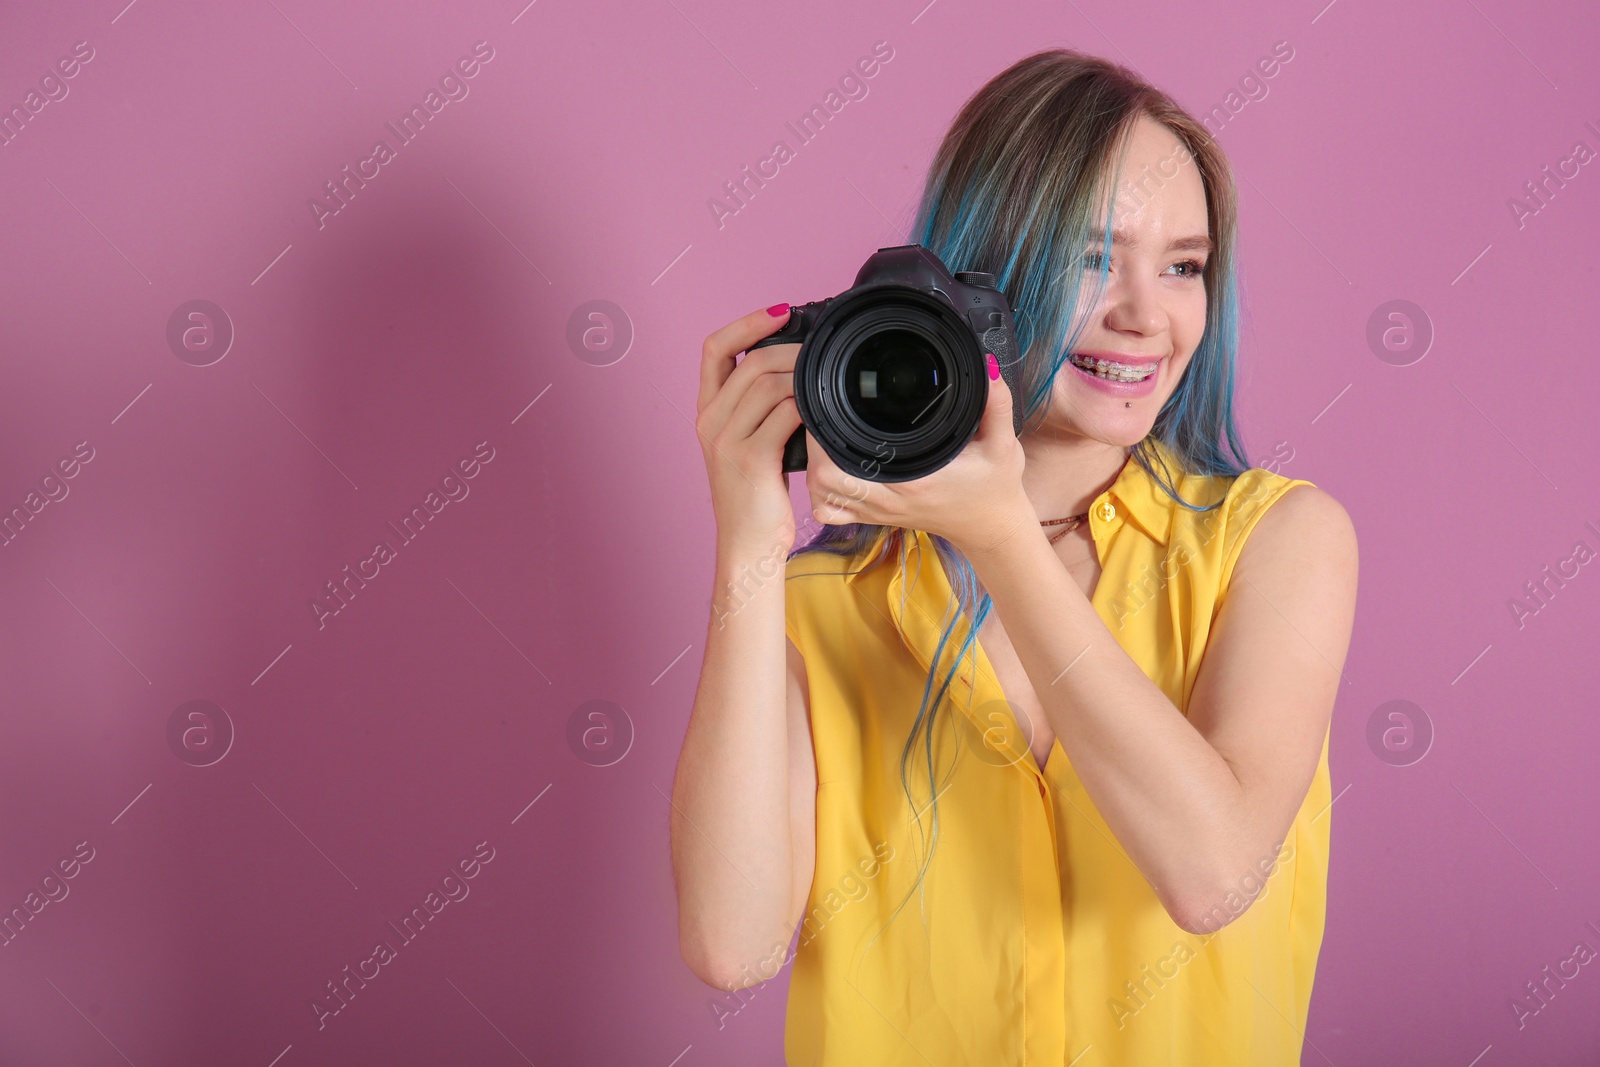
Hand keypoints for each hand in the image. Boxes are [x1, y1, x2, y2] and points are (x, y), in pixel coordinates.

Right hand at [695, 304, 802, 557]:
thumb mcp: (749, 444)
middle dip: (789, 350)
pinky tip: (821, 409)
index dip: (746, 323)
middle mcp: (710, 421)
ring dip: (802, 377)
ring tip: (824, 380)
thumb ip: (760, 409)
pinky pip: (784, 416)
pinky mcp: (750, 458)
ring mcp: (727, 440)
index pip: (714, 349)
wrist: (747, 544)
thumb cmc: (756, 496)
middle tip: (818, 353)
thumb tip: (797, 372)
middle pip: (749, 363)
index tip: (779, 312)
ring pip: (767, 385)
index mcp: (707, 412)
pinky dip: (807, 406)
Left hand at [805, 353, 1034, 559]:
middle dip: (812, 447)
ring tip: (822, 435)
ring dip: (813, 467)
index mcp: (910, 483)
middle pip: (821, 482)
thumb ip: (997, 405)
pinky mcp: (878, 517)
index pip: (842, 466)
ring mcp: (879, 512)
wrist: (992, 528)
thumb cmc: (995, 488)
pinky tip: (829, 468)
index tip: (825, 407)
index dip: (824, 437)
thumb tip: (987, 368)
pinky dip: (822, 491)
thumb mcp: (1004, 445)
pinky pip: (834, 510)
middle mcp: (887, 501)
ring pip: (822, 497)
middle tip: (820, 415)